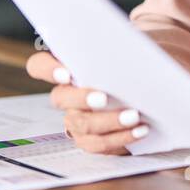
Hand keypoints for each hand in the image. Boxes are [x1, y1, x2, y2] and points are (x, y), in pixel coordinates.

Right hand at [25, 51, 150, 153]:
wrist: (149, 82)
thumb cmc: (135, 59)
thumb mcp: (130, 46)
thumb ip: (122, 46)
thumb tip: (130, 49)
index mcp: (69, 66)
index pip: (40, 65)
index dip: (48, 70)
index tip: (67, 74)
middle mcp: (66, 94)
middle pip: (60, 98)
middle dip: (82, 98)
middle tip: (104, 98)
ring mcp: (75, 118)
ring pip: (81, 124)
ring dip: (109, 121)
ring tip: (134, 116)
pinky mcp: (90, 139)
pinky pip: (98, 143)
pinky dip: (121, 138)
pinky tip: (140, 131)